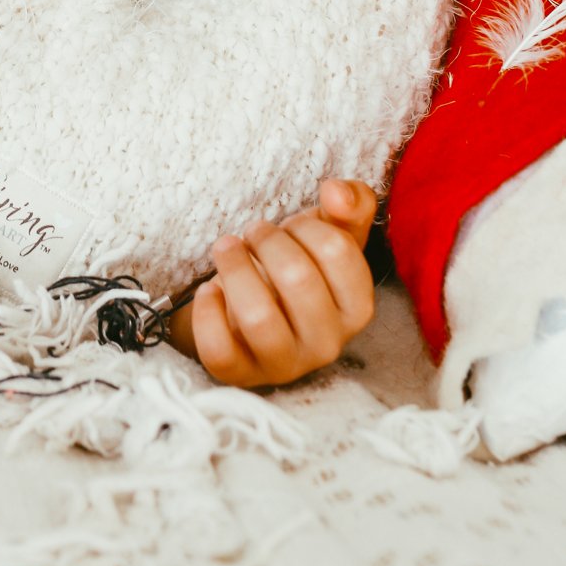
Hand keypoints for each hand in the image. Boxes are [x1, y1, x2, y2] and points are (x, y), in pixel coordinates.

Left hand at [171, 178, 378, 387]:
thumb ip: (350, 205)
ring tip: (226, 248)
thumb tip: (337, 191)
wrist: (255, 318)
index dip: (307, 226)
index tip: (291, 227)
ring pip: (257, 316)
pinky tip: (210, 289)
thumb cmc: (299, 271)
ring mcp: (284, 364)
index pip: (338, 251)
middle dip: (267, 241)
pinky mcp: (240, 374)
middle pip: (297, 277)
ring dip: (234, 267)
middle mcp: (328, 344)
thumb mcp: (331, 236)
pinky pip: (219, 348)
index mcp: (357, 308)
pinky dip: (208, 310)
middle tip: (253, 233)